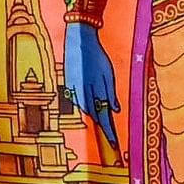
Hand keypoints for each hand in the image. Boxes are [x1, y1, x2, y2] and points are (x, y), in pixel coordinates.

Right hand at [62, 20, 120, 148]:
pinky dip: (86, 105)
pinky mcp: (69, 85)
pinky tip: (91, 105)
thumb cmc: (97, 56)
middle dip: (103, 126)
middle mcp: (84, 91)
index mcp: (96, 88)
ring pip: (86, 109)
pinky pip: (79, 100)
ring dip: (95, 115)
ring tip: (103, 123)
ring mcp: (75, 89)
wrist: (79, 41)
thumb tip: (114, 110)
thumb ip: (110, 93)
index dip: (108, 130)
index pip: (104, 115)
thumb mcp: (108, 73)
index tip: (113, 143)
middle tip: (110, 138)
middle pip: (95, 115)